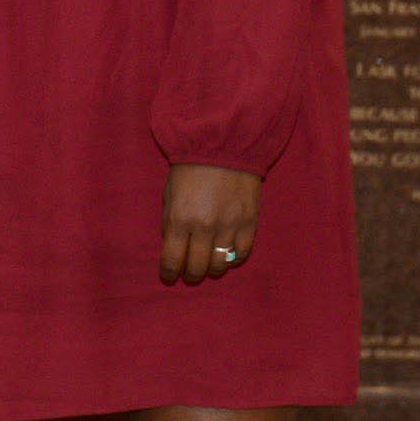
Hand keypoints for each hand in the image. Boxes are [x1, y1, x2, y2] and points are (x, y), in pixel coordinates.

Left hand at [161, 162, 260, 283]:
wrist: (225, 145)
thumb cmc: (191, 167)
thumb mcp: (169, 193)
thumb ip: (169, 222)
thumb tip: (173, 246)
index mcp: (180, 219)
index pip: (172, 260)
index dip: (169, 273)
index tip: (169, 275)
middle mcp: (204, 227)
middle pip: (197, 267)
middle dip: (190, 274)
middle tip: (189, 273)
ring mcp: (229, 226)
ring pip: (220, 265)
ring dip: (212, 269)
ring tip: (208, 265)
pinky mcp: (249, 222)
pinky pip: (241, 253)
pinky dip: (233, 258)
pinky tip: (226, 254)